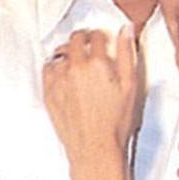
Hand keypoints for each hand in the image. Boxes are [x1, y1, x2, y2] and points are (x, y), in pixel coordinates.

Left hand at [42, 27, 139, 175]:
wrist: (95, 148)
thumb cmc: (115, 123)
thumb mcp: (131, 86)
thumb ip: (127, 54)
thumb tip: (126, 31)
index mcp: (97, 63)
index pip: (96, 36)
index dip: (101, 36)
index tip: (102, 40)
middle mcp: (75, 68)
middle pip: (75, 39)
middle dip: (84, 39)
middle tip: (89, 45)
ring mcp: (59, 80)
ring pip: (59, 53)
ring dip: (68, 52)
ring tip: (77, 60)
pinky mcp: (49, 92)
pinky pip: (48, 69)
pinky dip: (55, 67)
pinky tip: (64, 74)